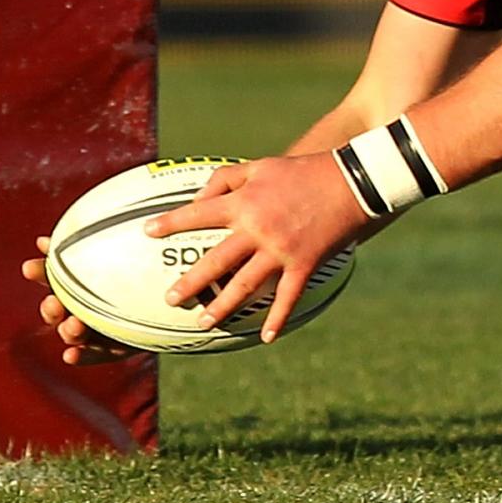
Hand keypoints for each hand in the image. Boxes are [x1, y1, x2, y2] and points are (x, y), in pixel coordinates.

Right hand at [22, 237, 137, 365]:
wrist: (178, 301)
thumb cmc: (149, 269)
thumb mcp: (131, 250)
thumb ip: (103, 239)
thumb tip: (70, 227)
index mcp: (83, 285)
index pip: (56, 277)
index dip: (41, 272)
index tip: (29, 267)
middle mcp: (84, 307)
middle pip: (58, 309)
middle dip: (51, 307)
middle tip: (54, 302)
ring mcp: (97, 329)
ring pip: (73, 332)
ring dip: (67, 330)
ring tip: (72, 326)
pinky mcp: (114, 348)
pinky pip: (96, 354)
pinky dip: (82, 355)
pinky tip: (70, 355)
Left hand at [145, 154, 377, 342]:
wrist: (354, 180)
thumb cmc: (305, 170)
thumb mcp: (262, 165)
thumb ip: (226, 179)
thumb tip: (199, 198)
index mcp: (244, 202)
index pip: (197, 214)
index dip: (170, 223)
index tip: (147, 233)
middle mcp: (257, 229)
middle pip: (214, 261)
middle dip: (189, 282)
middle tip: (169, 299)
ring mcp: (280, 250)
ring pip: (244, 285)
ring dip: (221, 306)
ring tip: (203, 322)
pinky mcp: (304, 263)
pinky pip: (287, 296)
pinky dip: (277, 318)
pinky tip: (265, 337)